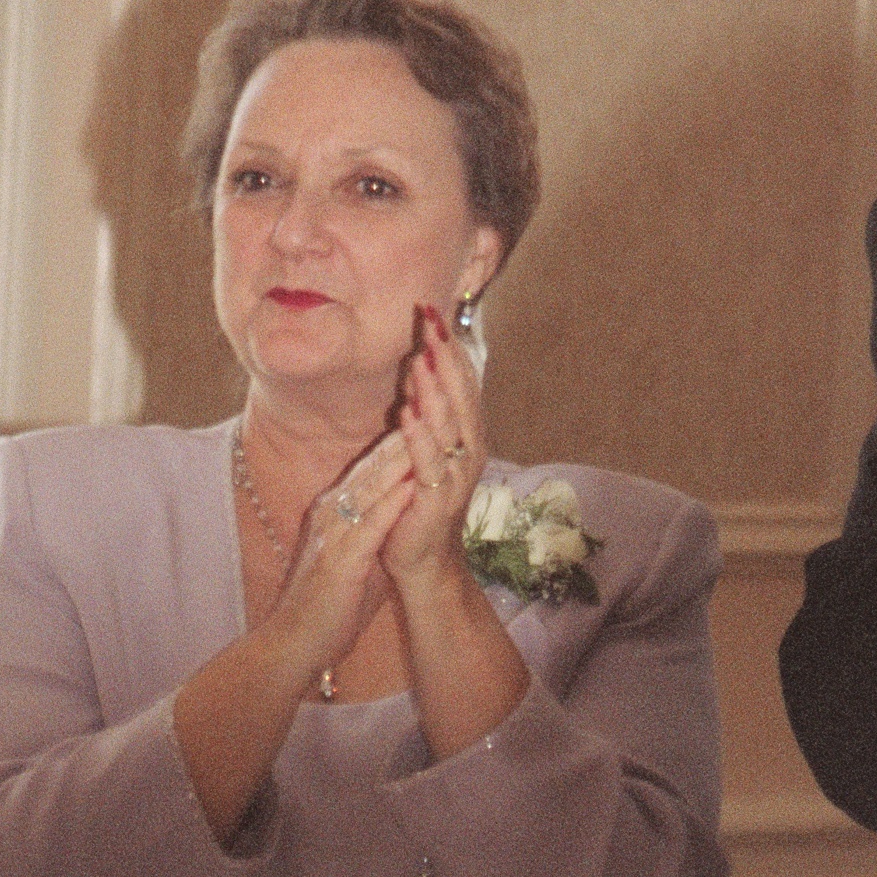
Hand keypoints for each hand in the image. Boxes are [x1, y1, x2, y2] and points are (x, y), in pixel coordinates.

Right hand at [269, 431, 416, 686]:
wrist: (294, 642)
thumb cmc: (329, 604)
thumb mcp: (356, 554)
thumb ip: (376, 527)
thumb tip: (401, 506)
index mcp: (336, 508)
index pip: (374, 463)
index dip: (403, 434)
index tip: (432, 407)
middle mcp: (333, 510)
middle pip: (374, 462)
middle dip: (406, 430)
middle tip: (436, 397)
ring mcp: (334, 532)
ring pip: (372, 484)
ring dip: (401, 456)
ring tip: (431, 428)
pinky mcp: (340, 559)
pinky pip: (369, 524)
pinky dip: (391, 502)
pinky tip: (411, 484)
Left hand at [381, 303, 484, 595]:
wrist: (425, 565)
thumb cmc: (421, 507)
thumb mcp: (427, 453)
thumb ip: (428, 416)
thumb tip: (418, 369)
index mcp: (468, 437)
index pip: (461, 383)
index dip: (448, 348)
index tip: (432, 310)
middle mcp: (469, 452)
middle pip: (460, 395)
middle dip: (444, 356)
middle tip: (429, 317)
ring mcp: (454, 476)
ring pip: (447, 424)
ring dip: (434, 389)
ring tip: (420, 356)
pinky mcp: (435, 500)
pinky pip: (427, 463)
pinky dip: (419, 437)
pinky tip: (408, 413)